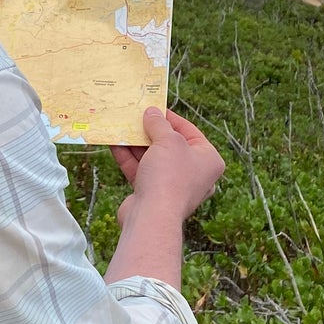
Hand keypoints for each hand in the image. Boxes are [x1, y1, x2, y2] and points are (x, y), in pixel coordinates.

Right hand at [111, 107, 224, 225]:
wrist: (153, 217)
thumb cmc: (169, 175)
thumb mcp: (167, 141)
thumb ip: (159, 124)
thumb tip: (152, 112)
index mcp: (209, 160)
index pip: (190, 131)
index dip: (171, 118)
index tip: (154, 107)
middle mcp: (194, 173)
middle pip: (170, 145)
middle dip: (151, 131)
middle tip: (135, 116)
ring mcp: (173, 185)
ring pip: (153, 158)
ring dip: (136, 143)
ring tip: (121, 126)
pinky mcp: (153, 194)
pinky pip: (141, 170)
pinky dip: (129, 157)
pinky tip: (114, 143)